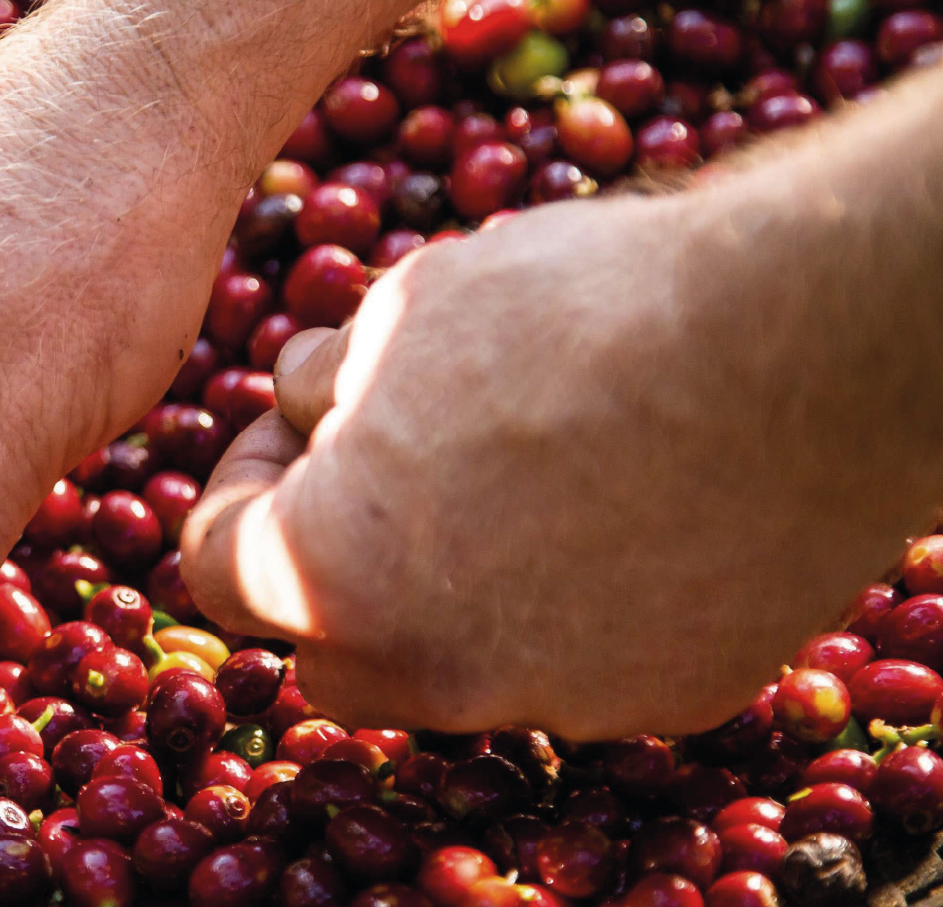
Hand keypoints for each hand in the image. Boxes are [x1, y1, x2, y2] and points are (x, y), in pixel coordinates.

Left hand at [184, 189, 933, 738]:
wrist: (794, 348)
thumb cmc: (566, 312)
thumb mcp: (398, 311)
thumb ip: (323, 382)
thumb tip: (301, 398)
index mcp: (325, 576)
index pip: (216, 564)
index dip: (239, 482)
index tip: (290, 431)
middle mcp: (425, 670)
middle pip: (326, 643)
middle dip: (330, 559)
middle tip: (379, 463)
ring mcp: (550, 698)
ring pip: (449, 662)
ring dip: (442, 587)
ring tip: (505, 470)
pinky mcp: (661, 698)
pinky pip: (571, 661)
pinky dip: (562, 602)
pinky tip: (612, 504)